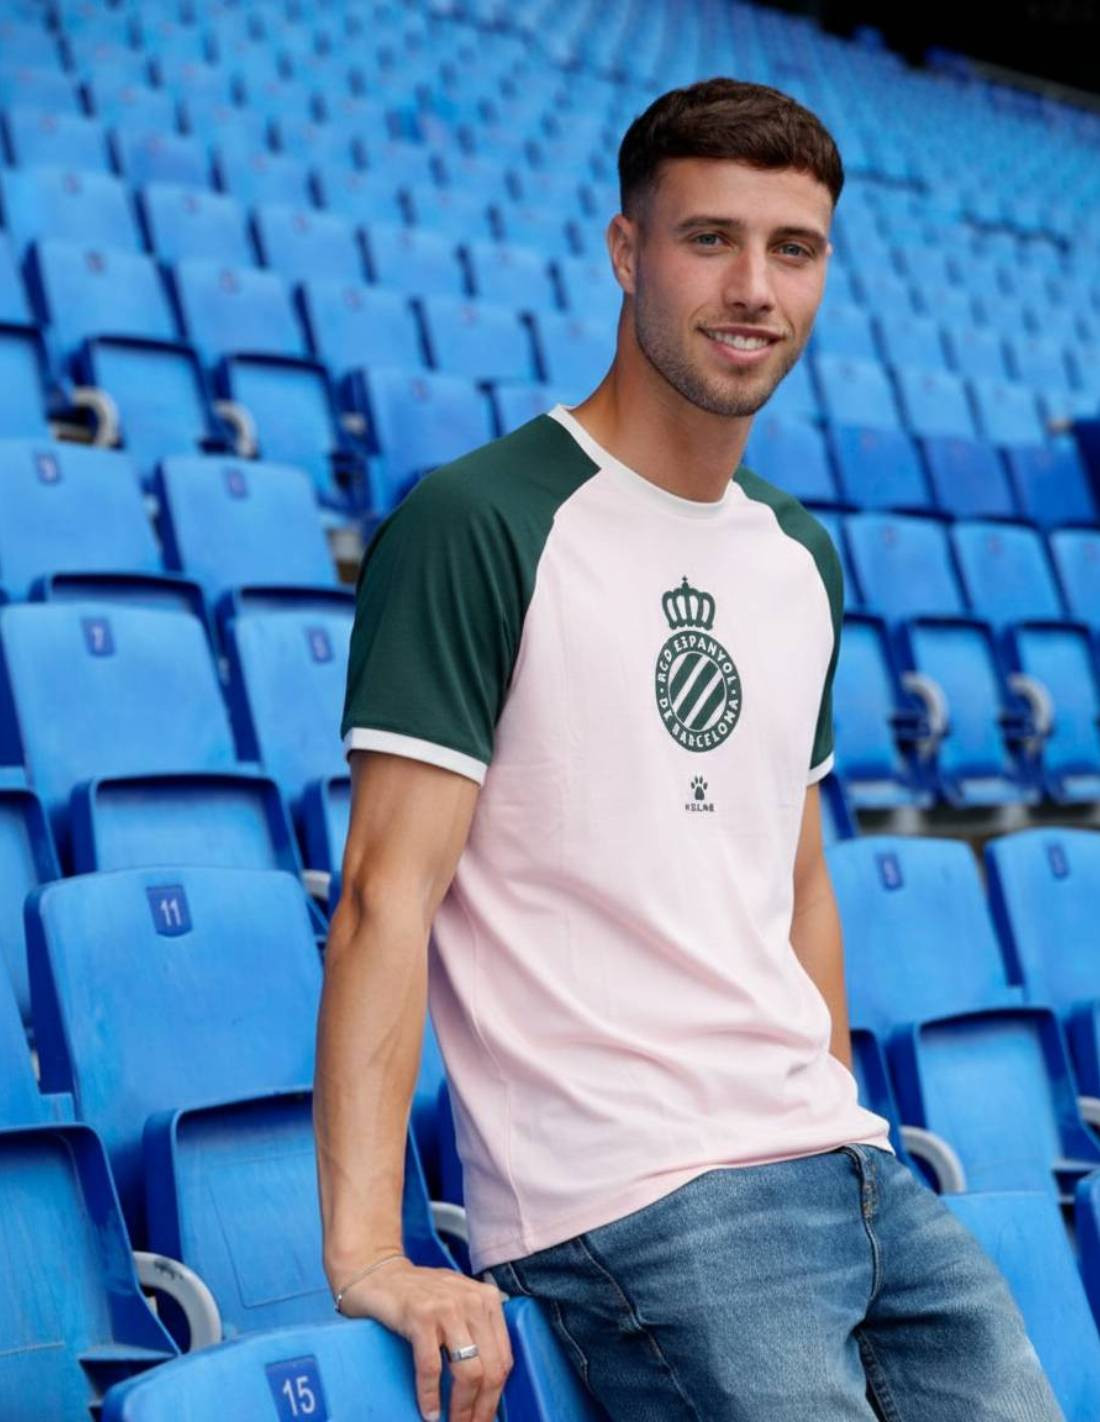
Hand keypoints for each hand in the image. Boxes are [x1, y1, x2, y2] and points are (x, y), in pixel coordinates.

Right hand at [336, 1257, 512, 1421]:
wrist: (378, 1273)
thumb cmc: (418, 1294)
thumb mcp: (458, 1302)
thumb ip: (477, 1328)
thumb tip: (489, 1382)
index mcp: (487, 1300)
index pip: (504, 1358)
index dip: (497, 1395)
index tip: (486, 1415)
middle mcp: (472, 1302)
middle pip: (491, 1369)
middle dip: (483, 1408)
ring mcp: (447, 1308)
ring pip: (468, 1371)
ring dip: (461, 1408)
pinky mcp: (420, 1317)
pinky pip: (432, 1368)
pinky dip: (430, 1396)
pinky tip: (429, 1411)